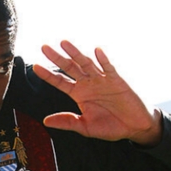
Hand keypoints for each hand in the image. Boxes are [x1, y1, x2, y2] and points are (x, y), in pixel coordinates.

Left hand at [33, 40, 161, 145]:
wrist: (133, 128)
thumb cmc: (110, 127)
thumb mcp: (85, 127)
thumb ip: (67, 122)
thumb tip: (45, 121)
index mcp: (79, 94)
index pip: (60, 82)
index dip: (48, 75)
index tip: (36, 67)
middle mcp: (88, 84)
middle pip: (70, 68)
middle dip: (57, 58)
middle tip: (44, 47)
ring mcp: (102, 80)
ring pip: (86, 64)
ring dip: (76, 53)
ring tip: (64, 43)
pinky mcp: (117, 80)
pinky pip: (109, 68)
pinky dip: (103, 60)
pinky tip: (96, 51)